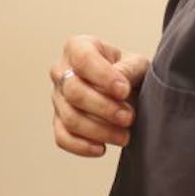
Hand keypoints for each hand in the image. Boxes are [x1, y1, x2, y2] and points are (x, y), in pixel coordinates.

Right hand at [50, 34, 149, 157]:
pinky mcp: (59, 121)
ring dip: (99, 131)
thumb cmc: (129, 72)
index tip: (124, 90)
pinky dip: (82, 146)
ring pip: (70, 117)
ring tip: (124, 136)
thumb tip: (119, 83)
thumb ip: (128, 70)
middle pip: (74, 91)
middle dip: (104, 108)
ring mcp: (57, 97)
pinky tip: (102, 148)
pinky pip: (62, 137)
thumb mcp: (136, 64)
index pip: (83, 59)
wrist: (127, 91)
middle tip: (129, 117)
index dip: (103, 77)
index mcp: (78, 47)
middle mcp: (61, 70)